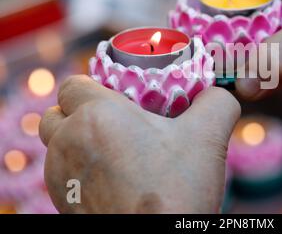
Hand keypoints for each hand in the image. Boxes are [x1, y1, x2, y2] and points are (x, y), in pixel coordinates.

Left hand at [39, 75, 239, 212]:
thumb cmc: (176, 188)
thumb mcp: (209, 135)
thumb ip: (217, 102)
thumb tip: (218, 94)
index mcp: (96, 115)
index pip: (72, 85)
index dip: (92, 85)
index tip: (116, 97)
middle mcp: (68, 142)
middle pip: (56, 114)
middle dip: (79, 113)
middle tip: (114, 122)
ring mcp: (60, 176)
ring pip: (56, 145)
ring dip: (77, 141)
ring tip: (115, 151)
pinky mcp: (63, 203)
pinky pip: (63, 174)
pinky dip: (80, 169)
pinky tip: (113, 178)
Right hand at [215, 0, 281, 119]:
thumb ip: (278, 58)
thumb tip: (242, 87)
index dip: (210, 4)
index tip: (197, 33)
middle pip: (242, 1)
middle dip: (228, 30)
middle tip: (215, 57)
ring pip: (259, 20)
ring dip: (249, 44)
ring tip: (236, 68)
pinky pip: (278, 32)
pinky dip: (269, 50)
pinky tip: (264, 70)